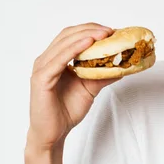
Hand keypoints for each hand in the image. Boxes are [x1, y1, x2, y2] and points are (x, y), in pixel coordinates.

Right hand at [28, 23, 120, 151]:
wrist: (54, 134)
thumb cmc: (66, 111)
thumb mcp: (90, 88)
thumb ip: (102, 75)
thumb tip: (123, 66)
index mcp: (55, 59)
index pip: (72, 35)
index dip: (91, 29)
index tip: (111, 31)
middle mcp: (46, 60)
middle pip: (68, 34)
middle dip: (90, 29)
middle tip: (110, 30)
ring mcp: (42, 68)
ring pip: (64, 43)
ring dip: (85, 35)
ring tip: (103, 34)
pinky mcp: (41, 79)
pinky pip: (59, 60)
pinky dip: (74, 49)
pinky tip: (88, 43)